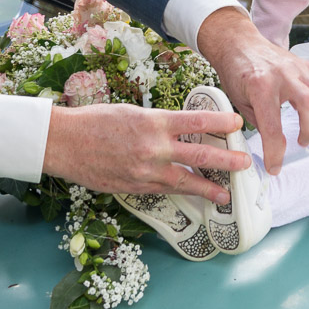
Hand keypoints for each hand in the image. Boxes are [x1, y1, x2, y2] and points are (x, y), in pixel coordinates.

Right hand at [41, 103, 248, 203]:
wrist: (64, 143)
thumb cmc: (95, 121)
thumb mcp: (132, 113)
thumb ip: (158, 123)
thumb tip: (181, 130)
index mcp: (153, 122)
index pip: (196, 121)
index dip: (221, 122)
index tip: (238, 123)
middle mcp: (153, 147)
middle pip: (198, 154)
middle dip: (225, 160)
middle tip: (244, 163)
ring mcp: (144, 171)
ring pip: (184, 180)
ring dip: (208, 187)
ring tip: (226, 193)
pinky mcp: (135, 187)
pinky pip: (163, 190)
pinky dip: (180, 193)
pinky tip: (192, 196)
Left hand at [194, 6, 308, 175]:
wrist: (239, 44)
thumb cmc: (237, 73)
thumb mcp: (240, 102)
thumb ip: (260, 123)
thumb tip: (274, 148)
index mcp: (260, 87)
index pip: (273, 127)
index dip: (275, 152)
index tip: (275, 167)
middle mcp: (282, 76)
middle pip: (308, 105)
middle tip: (300, 143)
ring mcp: (298, 69)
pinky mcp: (308, 66)